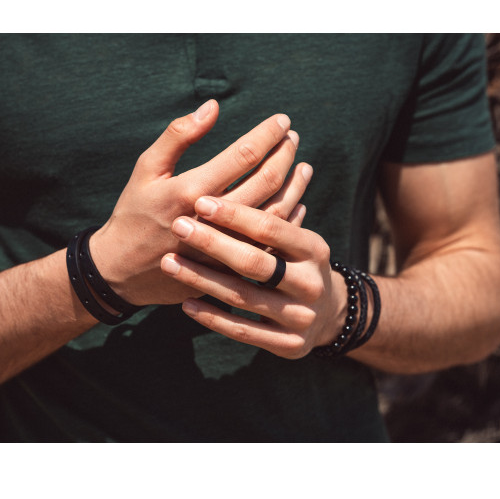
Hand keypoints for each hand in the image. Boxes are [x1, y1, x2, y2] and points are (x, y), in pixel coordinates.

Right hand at [89, 100, 311, 306]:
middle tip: (293, 137)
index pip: (243, 155)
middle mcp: (212, 220)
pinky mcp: (231, 267)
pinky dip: (288, 219)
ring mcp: (225, 248)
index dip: (268, 134)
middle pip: (266, 182)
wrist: (121, 270)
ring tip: (301, 165)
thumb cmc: (134, 212)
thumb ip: (178, 135)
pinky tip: (296, 201)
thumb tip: (213, 106)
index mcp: (191, 191)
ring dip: (294, 185)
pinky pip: (270, 242)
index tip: (282, 120)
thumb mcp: (147, 168)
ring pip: (275, 213)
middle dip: (284, 155)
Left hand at [160, 195, 349, 357]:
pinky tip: (187, 303)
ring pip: (243, 296)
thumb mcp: (298, 238)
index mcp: (314, 249)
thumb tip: (255, 152)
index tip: (200, 201)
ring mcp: (300, 317)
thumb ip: (275, 211)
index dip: (235, 214)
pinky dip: (213, 317)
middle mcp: (311, 283)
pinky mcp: (287, 345)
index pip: (272, 227)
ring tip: (170, 262)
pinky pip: (242, 331)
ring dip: (202, 279)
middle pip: (255, 262)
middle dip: (213, 243)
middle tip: (179, 226)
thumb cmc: (298, 264)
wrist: (329, 317)